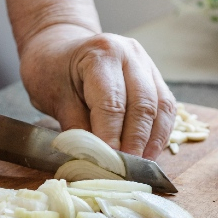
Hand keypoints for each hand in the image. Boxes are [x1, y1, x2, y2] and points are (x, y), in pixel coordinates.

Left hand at [21, 32, 176, 159]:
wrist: (60, 48)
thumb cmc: (52, 71)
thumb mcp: (55, 99)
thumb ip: (77, 128)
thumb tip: (94, 161)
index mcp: (101, 54)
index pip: (112, 104)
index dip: (111, 138)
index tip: (108, 165)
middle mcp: (130, 54)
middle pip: (143, 105)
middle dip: (135, 142)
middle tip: (126, 170)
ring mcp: (146, 64)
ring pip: (161, 107)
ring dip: (152, 140)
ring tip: (140, 165)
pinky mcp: (155, 77)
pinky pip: (165, 107)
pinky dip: (160, 132)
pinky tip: (149, 151)